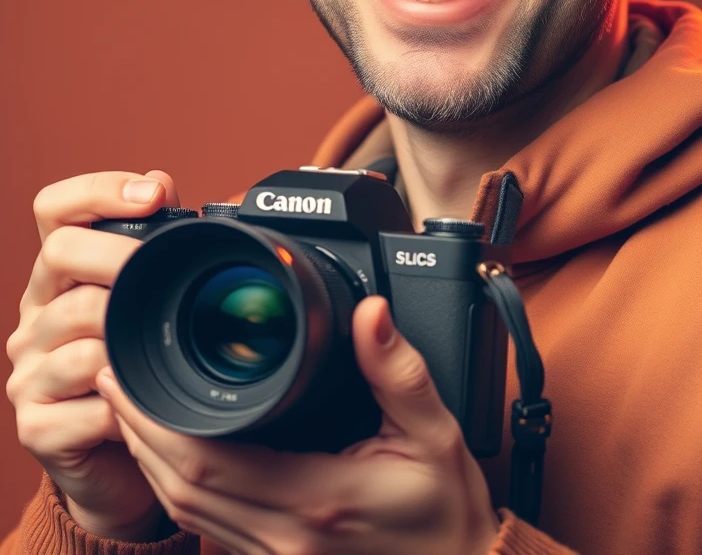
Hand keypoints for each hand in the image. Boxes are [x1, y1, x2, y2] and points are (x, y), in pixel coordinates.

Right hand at [5, 169, 183, 541]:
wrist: (121, 465)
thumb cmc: (141, 370)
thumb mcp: (149, 304)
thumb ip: (153, 246)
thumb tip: (164, 183)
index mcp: (62, 275)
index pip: (56, 209)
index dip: (98, 190)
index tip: (154, 194)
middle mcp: (36, 314)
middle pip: (61, 253)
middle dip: (121, 254)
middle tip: (166, 270)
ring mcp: (30, 370)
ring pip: (78, 326)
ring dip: (129, 332)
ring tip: (163, 346)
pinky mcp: (37, 426)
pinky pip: (86, 402)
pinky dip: (126, 402)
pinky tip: (148, 403)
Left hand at [97, 295, 500, 554]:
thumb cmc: (445, 511)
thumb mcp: (436, 432)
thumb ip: (398, 370)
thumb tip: (370, 313)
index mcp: (315, 499)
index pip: (207, 462)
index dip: (155, 421)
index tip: (132, 375)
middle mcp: (282, 536)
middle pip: (178, 487)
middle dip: (135, 430)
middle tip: (113, 376)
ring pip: (184, 512)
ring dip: (146, 459)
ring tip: (126, 407)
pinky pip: (205, 526)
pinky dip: (175, 487)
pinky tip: (171, 454)